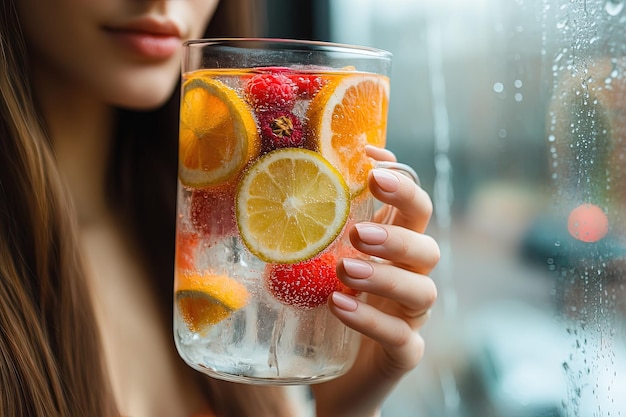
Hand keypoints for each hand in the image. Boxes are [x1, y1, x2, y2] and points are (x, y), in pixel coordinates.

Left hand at [311, 146, 438, 416]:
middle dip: (397, 234)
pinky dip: (371, 320)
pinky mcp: (404, 353)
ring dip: (385, 276)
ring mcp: (411, 318)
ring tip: (346, 269)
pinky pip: (401, 337)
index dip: (402, 182)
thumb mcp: (316, 266)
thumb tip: (270, 186)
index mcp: (394, 250)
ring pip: (421, 290)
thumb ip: (312, 234)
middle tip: (359, 232)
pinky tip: (340, 306)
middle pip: (427, 246)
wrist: (334, 378)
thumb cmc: (324, 310)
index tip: (371, 163)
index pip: (414, 207)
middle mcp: (410, 279)